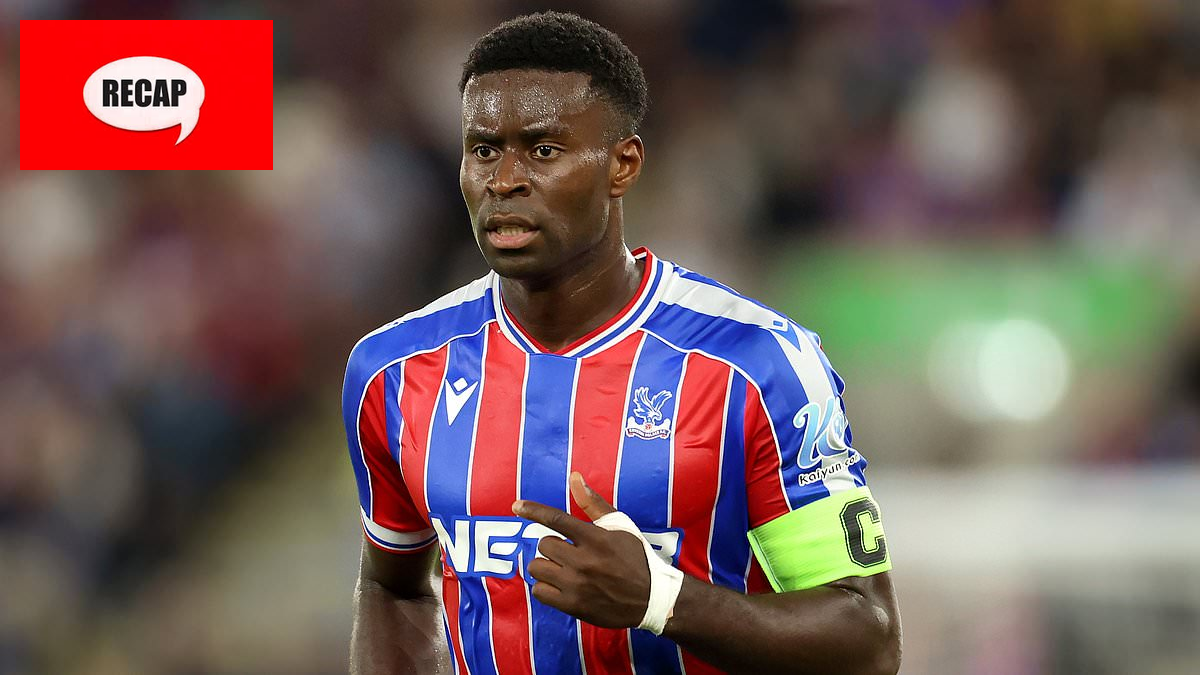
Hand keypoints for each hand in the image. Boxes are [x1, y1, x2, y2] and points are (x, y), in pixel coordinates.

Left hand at [512, 472, 651, 627]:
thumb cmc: (635, 558)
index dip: (533, 511)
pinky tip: (559, 586)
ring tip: (563, 569)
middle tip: (568, 552)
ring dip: (546, 566)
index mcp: (596, 538)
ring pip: (538, 568)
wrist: (652, 598)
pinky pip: (539, 592)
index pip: (556, 520)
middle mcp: (585, 560)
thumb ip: (593, 503)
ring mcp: (577, 585)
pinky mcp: (573, 606)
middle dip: (553, 546)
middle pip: (544, 545)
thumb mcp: (620, 525)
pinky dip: (545, 587)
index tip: (517, 506)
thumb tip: (574, 477)